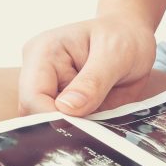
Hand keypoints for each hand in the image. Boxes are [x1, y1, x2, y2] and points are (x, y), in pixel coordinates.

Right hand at [18, 9, 157, 115]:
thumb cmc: (123, 37)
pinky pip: (67, 126)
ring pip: (49, 124)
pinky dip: (85, 127)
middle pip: (35, 114)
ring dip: (78, 127)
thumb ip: (93, 82)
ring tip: (105, 110)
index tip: (84, 125)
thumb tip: (67, 108)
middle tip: (99, 120)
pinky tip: (102, 115)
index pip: (33, 97)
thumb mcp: (116, 54)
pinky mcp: (62, 103)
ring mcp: (49, 89)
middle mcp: (39, 72)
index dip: (55, 117)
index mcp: (43, 52)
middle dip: (67, 124)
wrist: (132, 37)